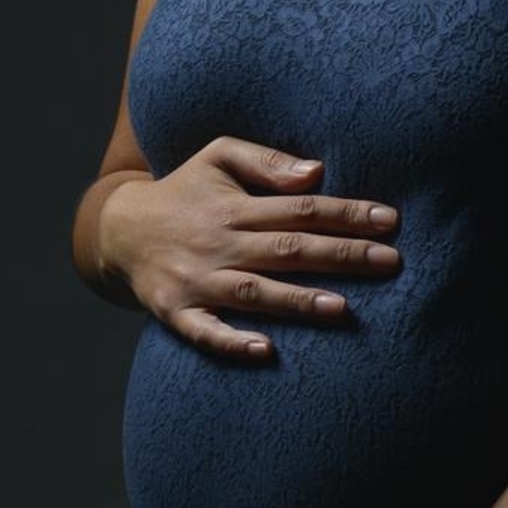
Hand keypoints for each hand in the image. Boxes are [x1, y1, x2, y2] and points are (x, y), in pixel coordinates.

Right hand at [97, 135, 400, 359]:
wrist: (117, 230)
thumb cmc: (184, 191)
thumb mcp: (218, 156)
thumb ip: (266, 162)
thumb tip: (316, 173)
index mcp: (235, 207)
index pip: (301, 208)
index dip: (346, 214)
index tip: (390, 222)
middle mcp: (220, 243)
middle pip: (288, 249)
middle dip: (342, 255)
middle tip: (390, 262)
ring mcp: (198, 281)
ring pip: (255, 292)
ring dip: (297, 301)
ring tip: (342, 308)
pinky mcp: (176, 312)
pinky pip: (205, 331)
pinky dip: (232, 341)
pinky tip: (265, 351)